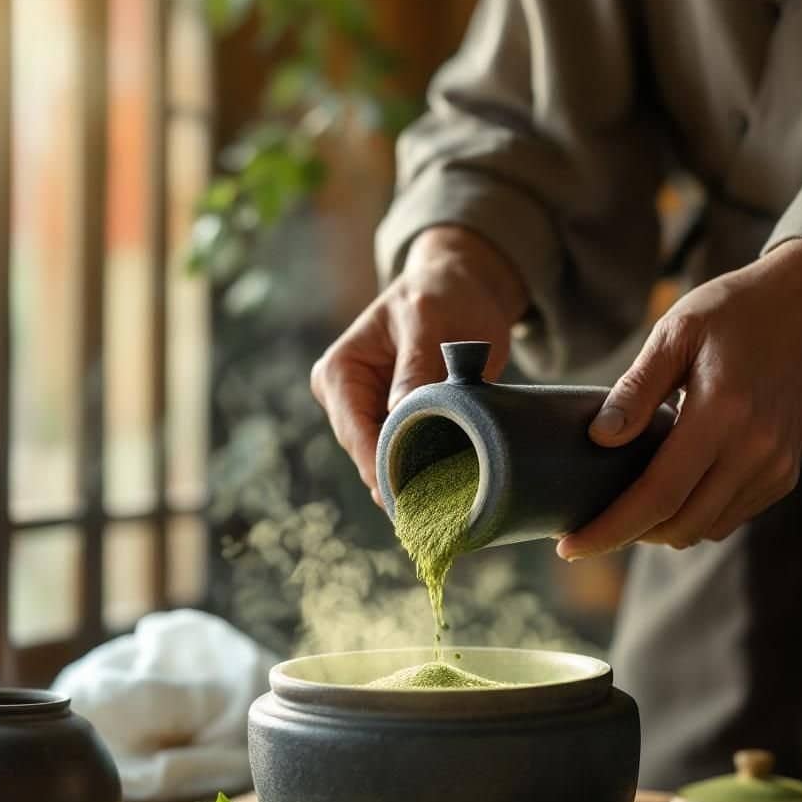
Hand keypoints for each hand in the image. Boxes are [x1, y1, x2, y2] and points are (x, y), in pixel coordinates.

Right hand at [311, 226, 526, 500]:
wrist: (461, 288)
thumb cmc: (442, 294)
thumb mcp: (429, 322)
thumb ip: (415, 367)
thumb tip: (400, 416)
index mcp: (340, 371)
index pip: (356, 434)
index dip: (383, 468)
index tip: (413, 499)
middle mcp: (343, 398)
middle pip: (368, 456)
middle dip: (401, 480)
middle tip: (437, 513)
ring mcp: (366, 415)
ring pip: (386, 464)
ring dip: (415, 481)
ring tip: (447, 507)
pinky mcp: (392, 425)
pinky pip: (406, 457)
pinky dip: (426, 472)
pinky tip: (450, 492)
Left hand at [557, 239, 801, 558]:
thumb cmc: (735, 313)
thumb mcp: (675, 333)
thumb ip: (635, 389)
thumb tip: (599, 439)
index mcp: (722, 414)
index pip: (658, 496)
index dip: (609, 529)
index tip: (569, 547)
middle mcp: (755, 451)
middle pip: (680, 526)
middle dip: (628, 535)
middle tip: (590, 521)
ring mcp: (775, 468)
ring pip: (704, 529)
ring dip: (661, 529)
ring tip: (627, 504)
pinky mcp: (784, 474)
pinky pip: (728, 517)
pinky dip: (693, 516)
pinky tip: (670, 490)